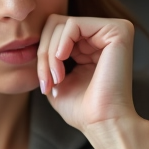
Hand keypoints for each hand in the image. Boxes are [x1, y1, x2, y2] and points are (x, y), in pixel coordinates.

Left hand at [36, 14, 139, 133]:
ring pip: (61, 24)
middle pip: (56, 25)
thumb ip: (48, 58)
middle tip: (47, 81)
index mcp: (94, 44)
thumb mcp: (56, 80)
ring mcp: (113, 30)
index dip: (43, 55)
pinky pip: (73, 25)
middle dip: (44, 53)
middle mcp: (105, 34)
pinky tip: (63, 64)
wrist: (103, 123)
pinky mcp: (117, 30)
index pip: (56, 33)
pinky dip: (60, 45)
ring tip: (56, 79)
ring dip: (50, 54)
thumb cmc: (82, 109)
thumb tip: (30, 43)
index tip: (45, 84)